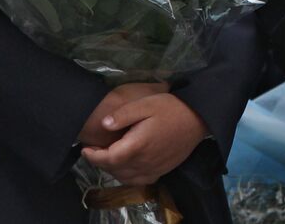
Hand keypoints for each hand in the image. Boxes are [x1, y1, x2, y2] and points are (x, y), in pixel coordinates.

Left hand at [80, 94, 207, 185]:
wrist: (198, 117)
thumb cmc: (171, 108)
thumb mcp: (145, 103)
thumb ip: (123, 115)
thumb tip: (103, 125)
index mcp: (137, 146)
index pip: (108, 158)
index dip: (93, 156)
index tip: (86, 148)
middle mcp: (144, 162)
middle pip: (115, 170)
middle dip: (101, 162)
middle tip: (94, 151)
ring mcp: (154, 169)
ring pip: (126, 178)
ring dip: (113, 170)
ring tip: (109, 158)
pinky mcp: (163, 170)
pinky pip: (140, 181)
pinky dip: (128, 177)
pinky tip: (128, 166)